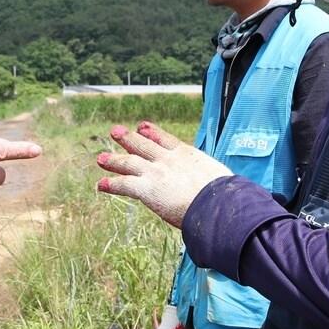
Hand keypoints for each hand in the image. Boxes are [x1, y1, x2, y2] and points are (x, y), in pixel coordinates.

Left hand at [96, 121, 231, 227]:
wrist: (216, 202)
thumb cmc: (226, 195)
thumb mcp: (222, 180)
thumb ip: (215, 183)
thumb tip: (227, 195)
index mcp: (188, 155)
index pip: (166, 141)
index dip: (153, 133)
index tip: (144, 126)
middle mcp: (169, 160)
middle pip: (144, 146)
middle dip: (129, 139)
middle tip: (116, 132)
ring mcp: (156, 172)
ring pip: (130, 162)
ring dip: (114, 160)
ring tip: (101, 158)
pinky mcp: (146, 188)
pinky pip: (124, 185)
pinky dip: (112, 184)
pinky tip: (101, 185)